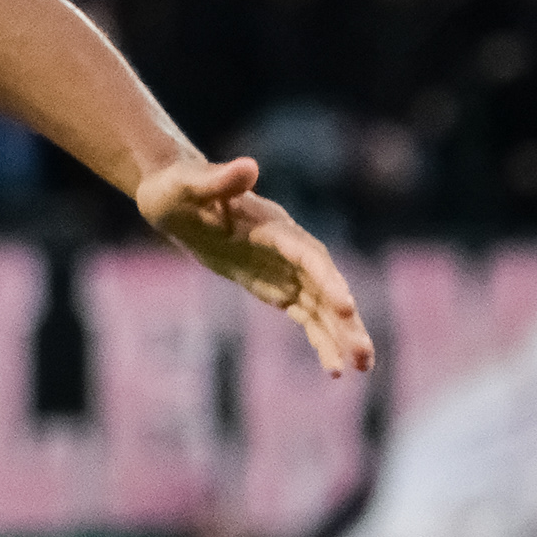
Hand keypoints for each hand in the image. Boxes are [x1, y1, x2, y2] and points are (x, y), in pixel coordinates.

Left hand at [134, 156, 373, 377]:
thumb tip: (249, 166)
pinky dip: (321, 339)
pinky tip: (335, 369)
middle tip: (364, 353)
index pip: (308, 255)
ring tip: (364, 367)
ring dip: (343, 334)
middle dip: (345, 317)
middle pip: (325, 284)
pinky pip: (305, 316)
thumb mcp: (187, 184)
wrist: (171, 195)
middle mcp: (286, 247)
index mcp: (271, 225)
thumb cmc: (175, 187)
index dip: (327, 280)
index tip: (345, 308)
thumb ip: (219, 179)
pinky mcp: (274, 285)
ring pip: (321, 305)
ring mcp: (283, 268)